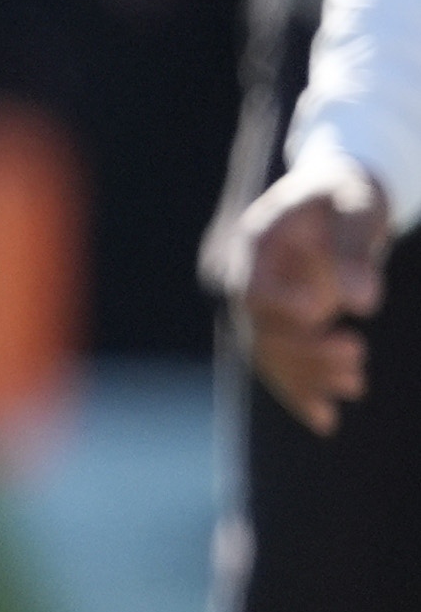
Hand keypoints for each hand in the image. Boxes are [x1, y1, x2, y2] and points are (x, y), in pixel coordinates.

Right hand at [239, 168, 390, 434]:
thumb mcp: (358, 206)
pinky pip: (281, 365)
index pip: (253, 290)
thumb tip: (362, 303)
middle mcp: (248, 279)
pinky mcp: (280, 325)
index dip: (281, 310)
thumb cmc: (349, 192)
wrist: (340, 195)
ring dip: (309, 377)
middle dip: (305, 352)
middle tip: (357, 353)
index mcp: (256, 244)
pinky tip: (327, 419)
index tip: (322, 313)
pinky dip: (302, 392)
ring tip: (357, 383)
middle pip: (261, 331)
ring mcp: (262, 305)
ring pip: (271, 356)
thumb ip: (355, 248)